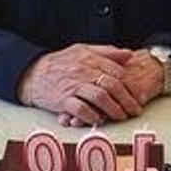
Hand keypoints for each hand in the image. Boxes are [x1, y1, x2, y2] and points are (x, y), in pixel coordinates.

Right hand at [17, 44, 142, 126]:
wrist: (32, 73)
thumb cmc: (60, 63)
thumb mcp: (83, 50)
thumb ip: (106, 52)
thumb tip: (128, 54)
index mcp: (90, 59)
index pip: (117, 72)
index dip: (130, 85)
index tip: (138, 95)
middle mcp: (83, 72)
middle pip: (112, 85)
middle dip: (127, 100)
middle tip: (134, 110)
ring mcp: (73, 86)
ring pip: (100, 97)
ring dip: (113, 109)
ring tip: (121, 116)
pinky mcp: (62, 100)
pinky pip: (81, 109)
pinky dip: (92, 116)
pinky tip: (98, 120)